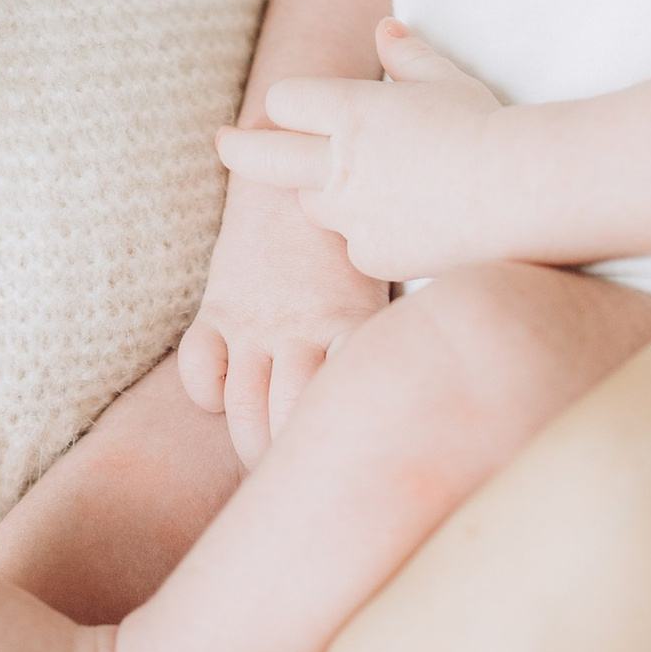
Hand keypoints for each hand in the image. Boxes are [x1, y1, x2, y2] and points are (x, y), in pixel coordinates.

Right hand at [179, 166, 387, 466]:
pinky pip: (199, 366)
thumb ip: (405, 328)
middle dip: (291, 464)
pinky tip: (222, 398)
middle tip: (303, 488)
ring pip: (242, 405)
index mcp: (352, 323)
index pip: (345, 402)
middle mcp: (301, 329)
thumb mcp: (389, 280)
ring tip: (264, 466)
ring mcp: (256, 319)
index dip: (342, 448)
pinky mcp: (220, 306)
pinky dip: (206, 392)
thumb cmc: (356, 236)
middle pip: (286, 420)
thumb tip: (451, 384)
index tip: (356, 479)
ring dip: (250, 442)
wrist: (299, 163)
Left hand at [224, 20, 508, 280]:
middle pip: (263, 156)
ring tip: (365, 184)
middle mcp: (340, 163)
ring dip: (321, 190)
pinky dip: (365, 231)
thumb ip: (408, 55)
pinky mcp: (370, 254)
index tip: (285, 107)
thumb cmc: (486, 128)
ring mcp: (351, 214)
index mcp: (352, 110)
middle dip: (237, 148)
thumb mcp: (447, 80)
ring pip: (310, 202)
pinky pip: (352, 242)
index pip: (285, 101)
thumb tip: (384, 28)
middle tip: (223, 142)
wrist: (520, 194)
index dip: (289, 103)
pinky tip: (406, 221)